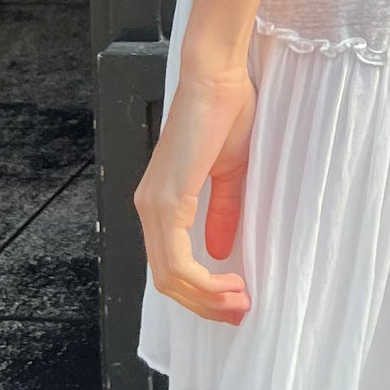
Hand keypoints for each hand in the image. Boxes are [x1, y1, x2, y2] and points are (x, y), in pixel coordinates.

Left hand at [134, 63, 256, 325]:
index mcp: (161, 201)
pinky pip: (177, 261)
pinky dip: (202, 282)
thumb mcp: (230, 173)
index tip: (235, 298)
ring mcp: (154, 206)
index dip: (201, 290)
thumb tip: (220, 250)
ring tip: (240, 301)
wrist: (217, 79)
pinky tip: (229, 281)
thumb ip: (222, 211)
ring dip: (206, 299)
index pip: (171, 265)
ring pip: (169, 278)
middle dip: (205, 304)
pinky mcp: (167, 201)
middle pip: (167, 282)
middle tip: (240, 311)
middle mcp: (149, 208)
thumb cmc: (225, 113)